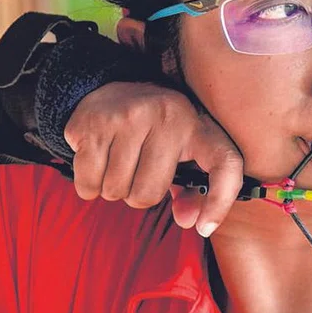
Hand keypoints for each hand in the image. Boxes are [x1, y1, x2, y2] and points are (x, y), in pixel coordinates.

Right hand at [64, 82, 242, 235]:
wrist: (114, 85)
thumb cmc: (157, 130)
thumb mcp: (183, 150)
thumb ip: (191, 189)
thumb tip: (190, 221)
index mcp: (197, 125)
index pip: (224, 164)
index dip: (219, 202)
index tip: (204, 227)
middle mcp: (166, 117)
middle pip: (147, 194)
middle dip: (138, 196)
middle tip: (137, 173)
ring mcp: (126, 118)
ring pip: (115, 190)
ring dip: (112, 189)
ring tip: (118, 163)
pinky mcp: (91, 124)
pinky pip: (87, 183)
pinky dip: (89, 186)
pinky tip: (97, 162)